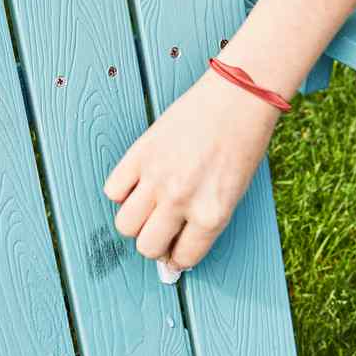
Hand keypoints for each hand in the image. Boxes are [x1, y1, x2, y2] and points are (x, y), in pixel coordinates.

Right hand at [103, 71, 281, 277]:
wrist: (237, 98)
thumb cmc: (242, 145)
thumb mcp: (232, 194)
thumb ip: (204, 224)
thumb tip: (173, 252)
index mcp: (211, 214)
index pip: (182, 257)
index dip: (177, 257)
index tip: (175, 251)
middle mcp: (181, 199)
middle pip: (147, 246)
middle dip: (154, 243)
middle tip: (162, 229)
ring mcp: (157, 176)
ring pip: (125, 224)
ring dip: (135, 221)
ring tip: (149, 207)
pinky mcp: (140, 153)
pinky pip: (114, 190)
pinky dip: (122, 191)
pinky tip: (140, 182)